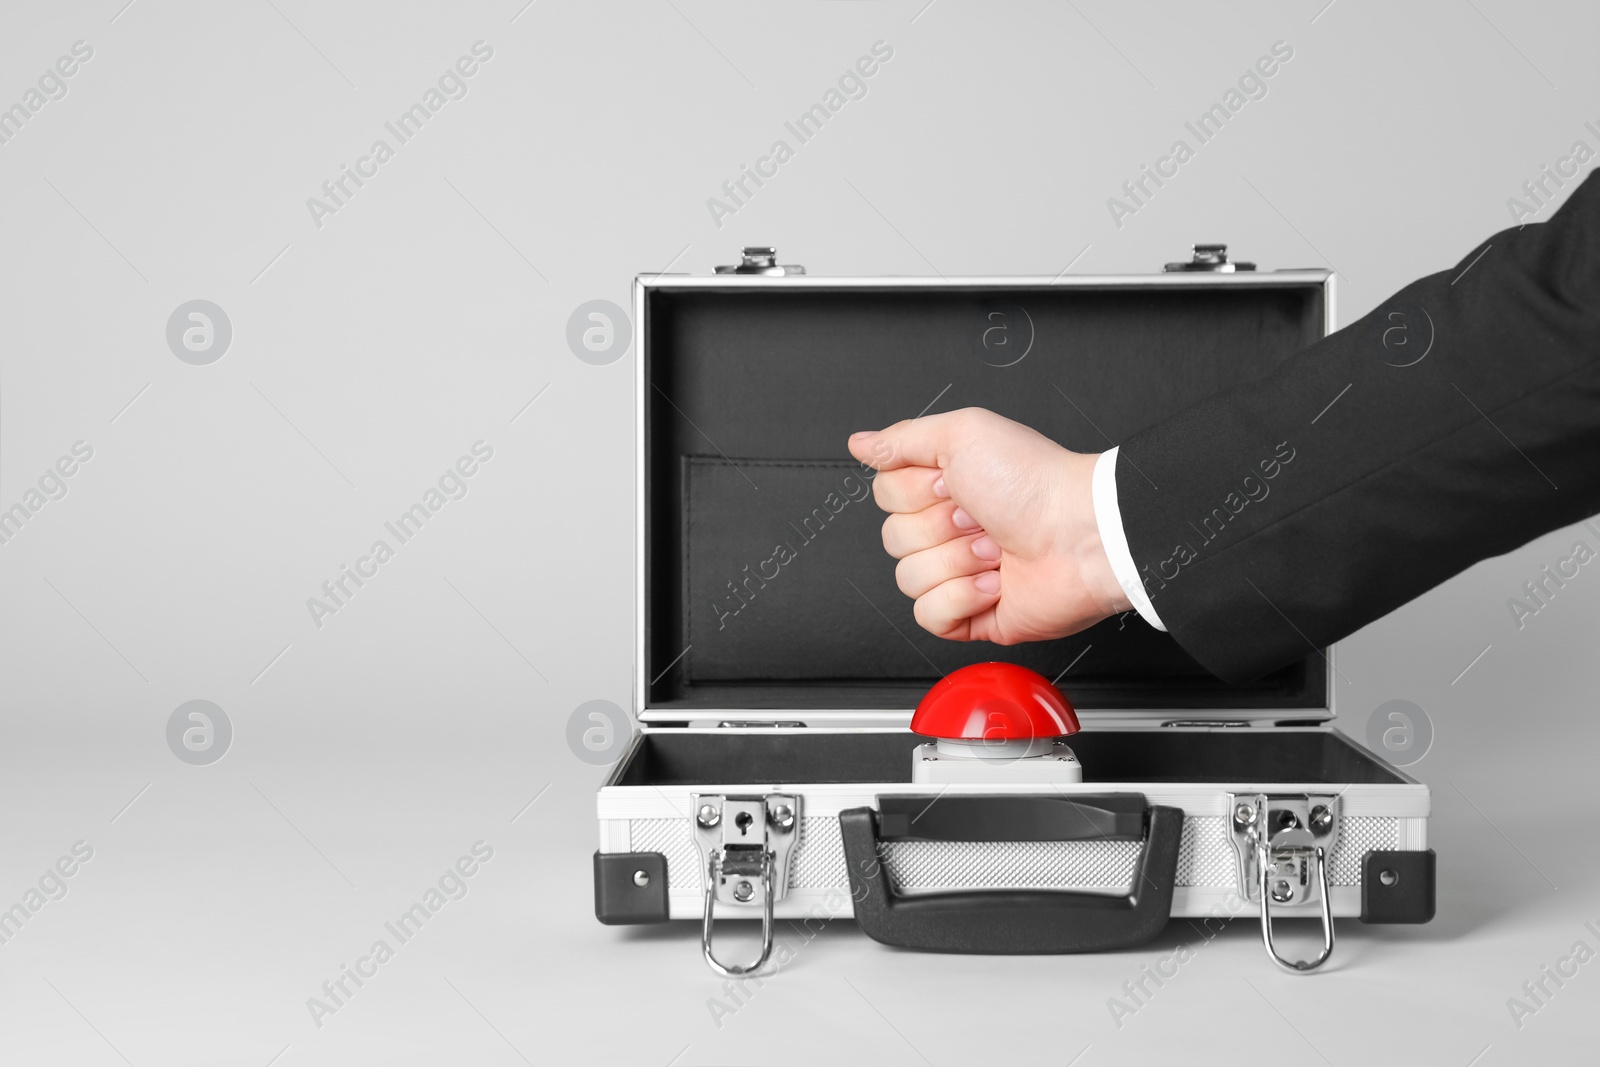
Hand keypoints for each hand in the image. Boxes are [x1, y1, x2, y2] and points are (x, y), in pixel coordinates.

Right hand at [846, 407, 1130, 643]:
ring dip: (955, 562)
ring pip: (907, 579)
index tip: (953, 485)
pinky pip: (928, 615)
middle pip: (893, 539)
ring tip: (995, 550)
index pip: (885, 497)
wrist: (1080, 535)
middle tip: (980, 517)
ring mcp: (960, 573)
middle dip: (938, 528)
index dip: (915, 493)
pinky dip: (960, 599)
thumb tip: (861, 443)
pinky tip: (993, 583)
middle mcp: (950, 529)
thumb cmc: (1035, 482)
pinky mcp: (972, 614)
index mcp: (944, 487)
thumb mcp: (962, 433)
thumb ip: (902, 439)